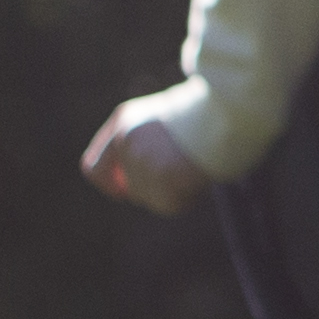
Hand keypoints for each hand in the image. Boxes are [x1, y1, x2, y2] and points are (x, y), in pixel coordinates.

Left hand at [80, 103, 212, 218]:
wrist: (224, 113)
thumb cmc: (200, 114)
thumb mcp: (160, 118)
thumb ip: (138, 142)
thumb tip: (128, 180)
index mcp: (122, 123)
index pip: (94, 167)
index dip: (108, 184)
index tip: (122, 191)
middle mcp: (126, 144)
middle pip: (131, 188)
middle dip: (153, 188)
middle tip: (180, 173)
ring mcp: (142, 165)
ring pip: (151, 198)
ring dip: (172, 192)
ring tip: (192, 168)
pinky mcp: (162, 183)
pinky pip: (171, 205)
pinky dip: (186, 199)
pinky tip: (198, 178)